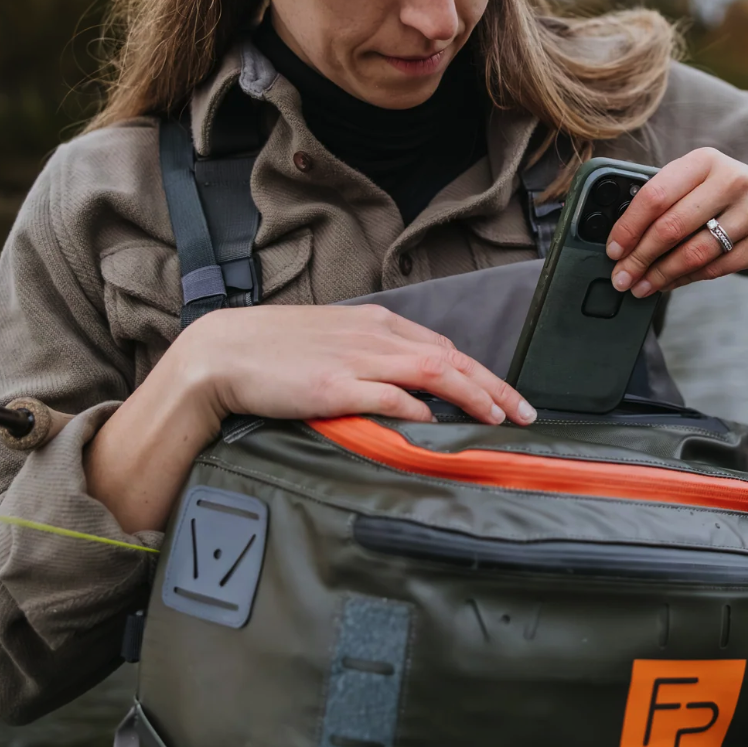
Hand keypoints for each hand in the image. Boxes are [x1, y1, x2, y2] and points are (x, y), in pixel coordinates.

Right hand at [179, 303, 534, 426]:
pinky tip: (436, 422)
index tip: (508, 397)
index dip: (482, 373)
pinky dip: (417, 407)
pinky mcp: (335, 386)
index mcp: (377, 324)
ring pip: (432, 371)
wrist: (222, 352)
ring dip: (471, 394)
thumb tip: (409, 390)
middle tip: (524, 413)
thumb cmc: (274, 351)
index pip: (444, 347)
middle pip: (450, 358)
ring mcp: (356, 360)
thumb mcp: (334, 342)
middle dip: (494, 386)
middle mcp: (374, 336)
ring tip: (497, 418)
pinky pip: (388, 395)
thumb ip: (373, 358)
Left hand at [605, 148, 747, 295]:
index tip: (613, 248)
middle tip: (621, 276)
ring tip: (641, 286)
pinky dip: (687, 279)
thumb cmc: (731, 194)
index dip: (629, 226)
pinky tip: (670, 283)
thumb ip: (668, 198)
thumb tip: (624, 238)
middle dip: (639, 257)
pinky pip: (715, 268)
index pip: (656, 195)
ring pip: (693, 253)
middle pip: (671, 226)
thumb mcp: (703, 179)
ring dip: (660, 275)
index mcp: (706, 161)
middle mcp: (732, 182)